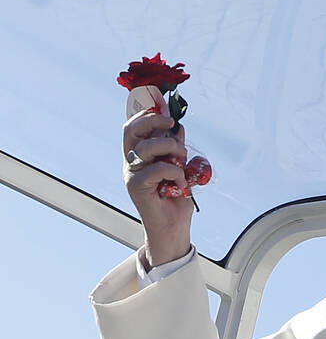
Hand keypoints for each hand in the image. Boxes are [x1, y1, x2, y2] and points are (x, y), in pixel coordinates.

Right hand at [123, 109, 192, 267]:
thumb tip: (178, 128)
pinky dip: (175, 172)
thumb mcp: (180, 168)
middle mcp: (131, 163)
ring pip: (149, 147)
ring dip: (172, 149)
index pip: (133, 128)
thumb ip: (176, 150)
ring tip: (182, 161)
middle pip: (132, 130)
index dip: (146, 114)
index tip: (165, 109)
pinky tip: (180, 183)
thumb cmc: (175, 200)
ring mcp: (132, 175)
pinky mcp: (137, 187)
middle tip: (172, 123)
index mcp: (138, 157)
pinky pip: (158, 168)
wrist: (173, 229)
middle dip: (153, 120)